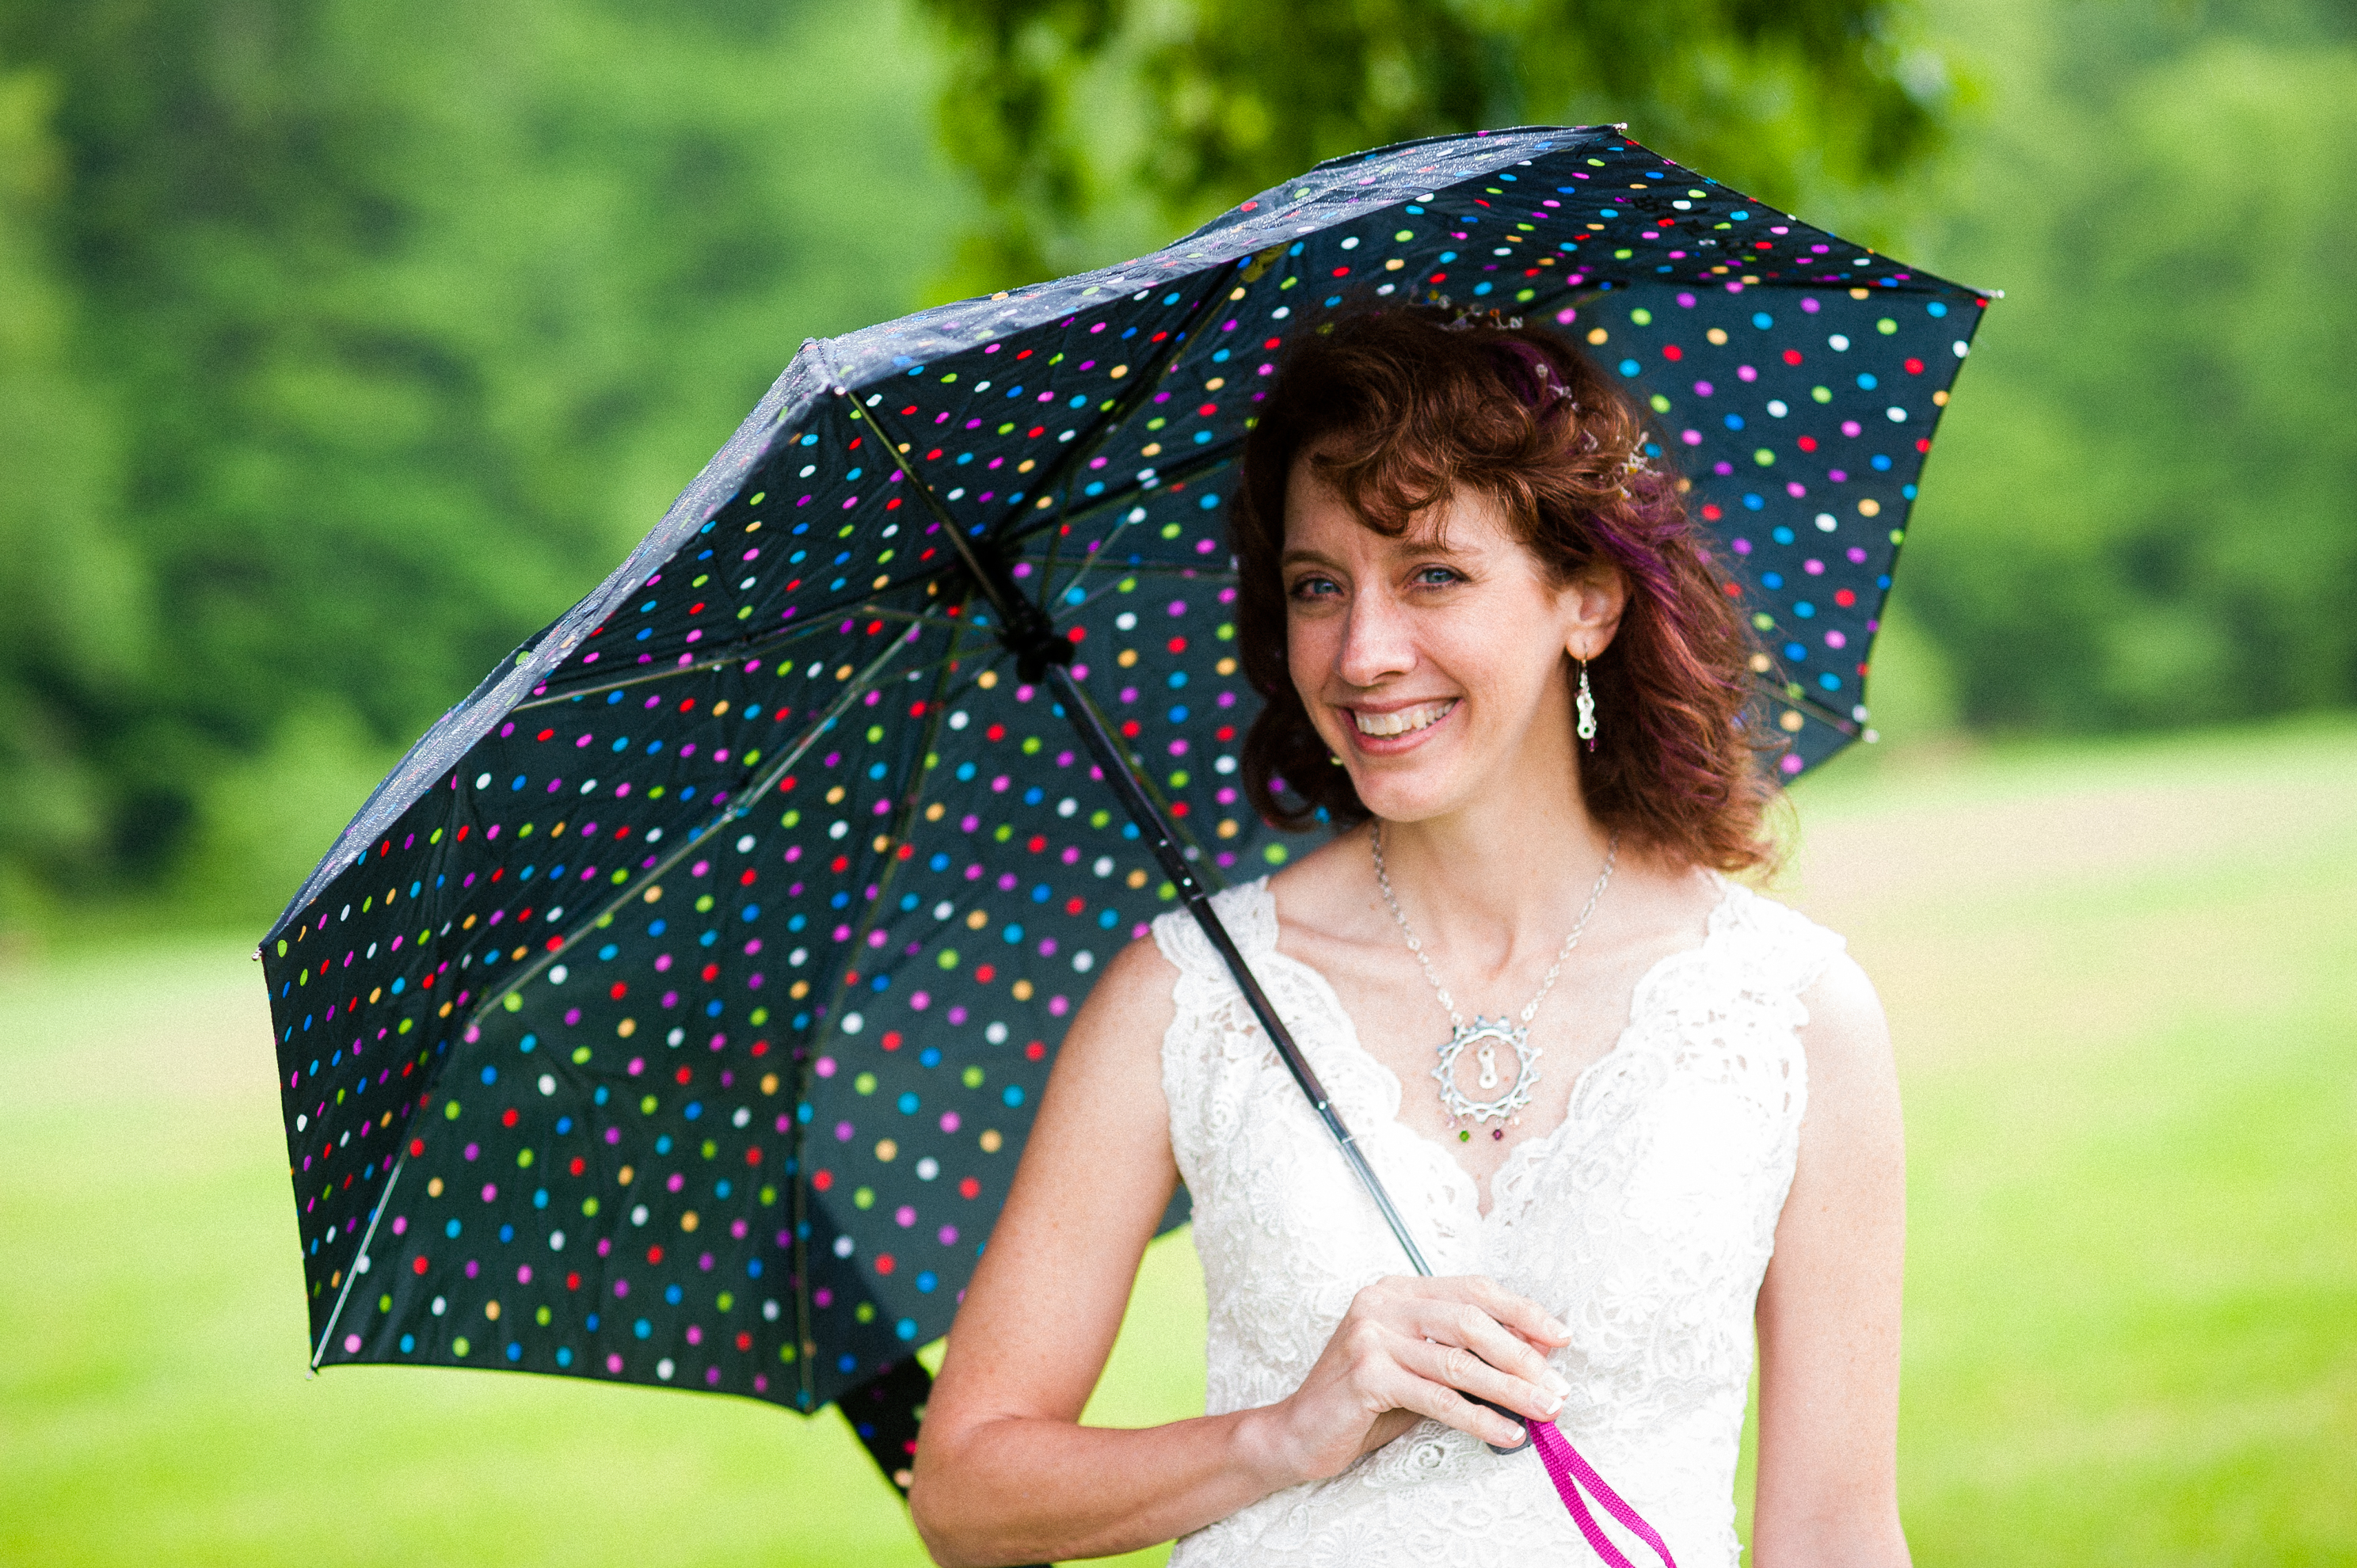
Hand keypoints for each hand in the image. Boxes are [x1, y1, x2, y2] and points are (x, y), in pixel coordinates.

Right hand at [1243, 1274, 1573, 1484]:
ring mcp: (1371, 1336)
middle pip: (1470, 1320)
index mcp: (1398, 1291)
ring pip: (1459, 1362)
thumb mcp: (1421, 1368)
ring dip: (1511, 1390)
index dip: (1522, 1311)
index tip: (1561, 1336)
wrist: (1297, 1433)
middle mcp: (1383, 1303)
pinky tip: (1506, 1434)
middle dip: (1522, 1356)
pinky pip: (1437, 1397)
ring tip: (1546, 1412)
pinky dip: (1479, 1418)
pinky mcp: (1366, 1374)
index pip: (1474, 1289)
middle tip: (1558, 1388)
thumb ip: (1467, 1354)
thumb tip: (1538, 1353)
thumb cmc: (1365, 1403)